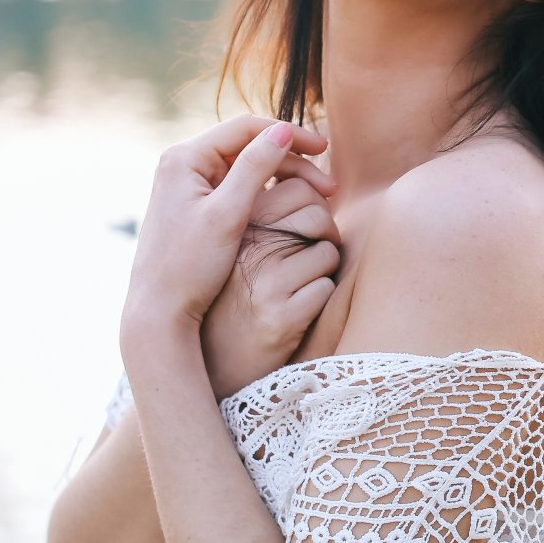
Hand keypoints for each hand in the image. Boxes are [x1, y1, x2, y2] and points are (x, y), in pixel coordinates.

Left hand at [120, 115, 331, 371]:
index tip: (324, 149)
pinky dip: (267, 192)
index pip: (247, 127)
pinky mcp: (194, 206)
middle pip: (248, 145)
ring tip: (319, 197)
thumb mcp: (228, 216)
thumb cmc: (190, 268)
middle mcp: (182, 164)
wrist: (159, 312)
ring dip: (283, 177)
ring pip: (246, 166)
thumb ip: (255, 169)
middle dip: (292, 160)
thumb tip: (283, 131)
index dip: (290, 134)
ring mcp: (187, 185)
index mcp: (185, 158)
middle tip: (329, 186)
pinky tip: (291, 206)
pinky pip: (237, 186)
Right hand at [201, 175, 343, 398]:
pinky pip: (326, 288)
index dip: (315, 201)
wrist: (216, 360)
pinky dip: (321, 297)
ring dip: (324, 267)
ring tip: (303, 281)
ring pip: (327, 251)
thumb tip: (315, 182)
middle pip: (317, 213)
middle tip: (316, 250)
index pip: (296, 187)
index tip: (312, 222)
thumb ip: (267, 215)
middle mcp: (248, 249)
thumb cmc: (237, 297)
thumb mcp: (240, 249)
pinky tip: (299, 308)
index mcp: (237, 225)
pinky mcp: (281, 316)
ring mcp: (265, 282)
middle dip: (327, 231)